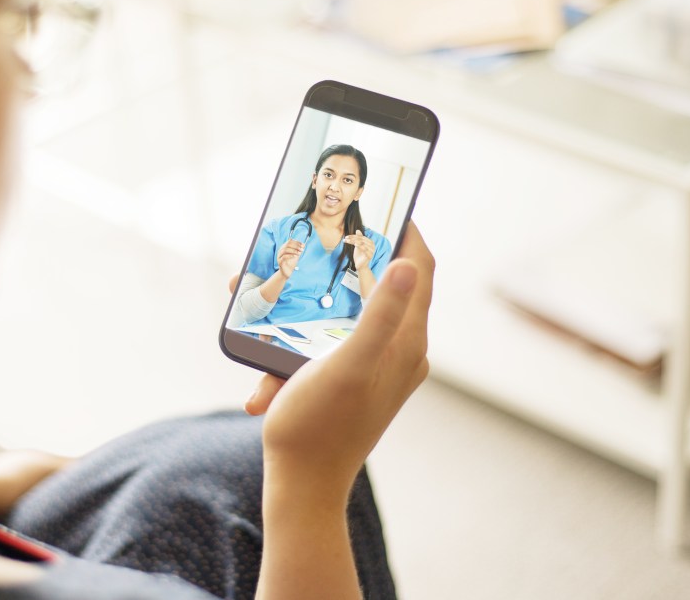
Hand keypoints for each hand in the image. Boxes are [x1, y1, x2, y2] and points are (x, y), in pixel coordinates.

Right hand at [245, 222, 433, 491]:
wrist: (302, 486)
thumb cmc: (318, 427)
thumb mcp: (346, 364)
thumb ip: (381, 314)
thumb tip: (408, 263)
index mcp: (406, 342)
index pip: (420, 268)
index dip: (405, 229)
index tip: (380, 202)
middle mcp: (398, 351)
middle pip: (383, 284)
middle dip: (346, 258)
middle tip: (319, 238)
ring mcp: (376, 366)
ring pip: (349, 311)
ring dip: (314, 296)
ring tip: (276, 286)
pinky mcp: (352, 379)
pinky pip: (329, 340)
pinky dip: (302, 334)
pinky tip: (269, 351)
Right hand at [276, 239, 303, 278]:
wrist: (287, 272)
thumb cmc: (291, 263)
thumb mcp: (296, 255)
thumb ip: (298, 250)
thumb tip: (303, 245)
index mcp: (284, 247)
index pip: (289, 241)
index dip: (297, 242)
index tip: (303, 245)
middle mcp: (280, 251)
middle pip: (287, 244)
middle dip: (296, 246)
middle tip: (302, 249)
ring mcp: (279, 256)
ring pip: (285, 250)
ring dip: (293, 250)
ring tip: (299, 253)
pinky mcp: (279, 261)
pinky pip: (284, 257)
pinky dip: (290, 256)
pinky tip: (295, 257)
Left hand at [343, 229, 374, 271]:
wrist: (360, 265)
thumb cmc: (359, 255)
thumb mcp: (357, 245)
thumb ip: (359, 238)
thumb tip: (357, 230)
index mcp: (370, 242)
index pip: (361, 237)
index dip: (353, 236)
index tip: (346, 237)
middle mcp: (372, 246)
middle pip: (361, 240)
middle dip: (353, 239)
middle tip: (345, 239)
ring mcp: (372, 251)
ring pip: (363, 244)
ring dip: (354, 241)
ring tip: (348, 241)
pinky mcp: (370, 256)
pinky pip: (365, 250)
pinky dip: (361, 246)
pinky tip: (356, 245)